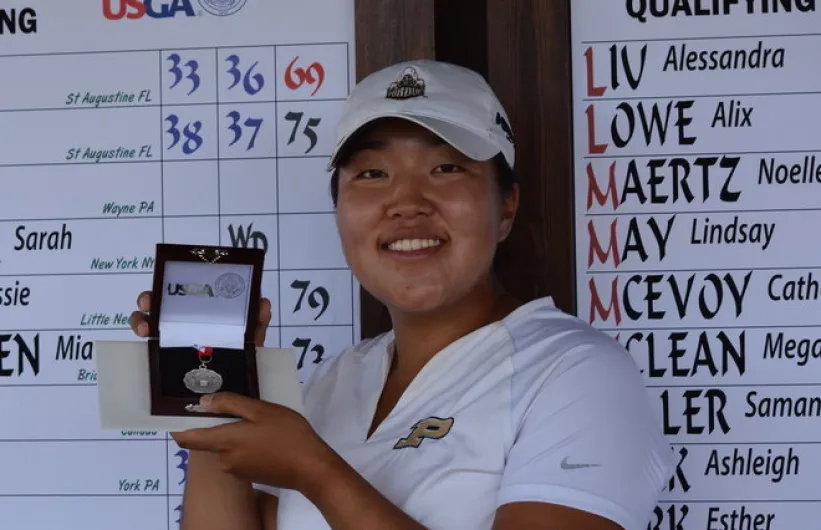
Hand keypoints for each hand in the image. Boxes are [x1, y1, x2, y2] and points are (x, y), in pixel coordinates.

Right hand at [128, 291, 272, 346]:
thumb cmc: (240, 355)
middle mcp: (181, 321)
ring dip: (140, 319)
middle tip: (149, 303)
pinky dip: (142, 338)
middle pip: (157, 302)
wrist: (234, 384)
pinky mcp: (161, 356)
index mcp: (200, 311)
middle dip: (148, 298)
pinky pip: (145, 346)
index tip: (168, 283)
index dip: (171, 284)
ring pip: (145, 320)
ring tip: (145, 328)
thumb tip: (263, 302)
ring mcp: (169, 338)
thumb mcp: (251, 336)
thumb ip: (257, 321)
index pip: (181, 292)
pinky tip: (145, 341)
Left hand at [170, 392, 335, 494]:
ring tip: (258, 418)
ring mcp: (237, 470)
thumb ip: (231, 404)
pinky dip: (245, 443)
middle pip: (209, 440)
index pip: (187, 438)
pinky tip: (264, 435)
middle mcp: (224, 459)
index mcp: (224, 442)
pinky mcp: (250, 474)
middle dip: (218, 423)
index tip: (181, 411)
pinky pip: (238, 455)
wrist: (311, 469)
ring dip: (235, 433)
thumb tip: (204, 402)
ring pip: (226, 446)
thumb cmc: (287, 435)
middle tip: (237, 405)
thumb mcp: (261, 410)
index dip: (178, 426)